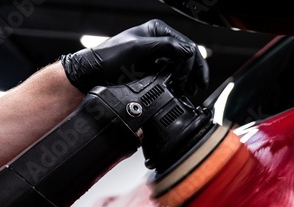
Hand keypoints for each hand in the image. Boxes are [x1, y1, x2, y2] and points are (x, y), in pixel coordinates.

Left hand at [61, 19, 208, 94]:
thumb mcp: (139, 48)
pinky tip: (182, 89)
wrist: (95, 73)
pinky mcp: (154, 68)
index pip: (185, 44)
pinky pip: (173, 74)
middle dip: (195, 72)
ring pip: (182, 66)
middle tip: (198, 86)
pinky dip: (179, 82)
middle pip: (187, 56)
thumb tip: (188, 51)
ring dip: (189, 78)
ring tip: (191, 90)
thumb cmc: (111, 57)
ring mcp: (158, 55)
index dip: (191, 62)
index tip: (186, 77)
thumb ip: (166, 46)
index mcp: (158, 30)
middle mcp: (160, 41)